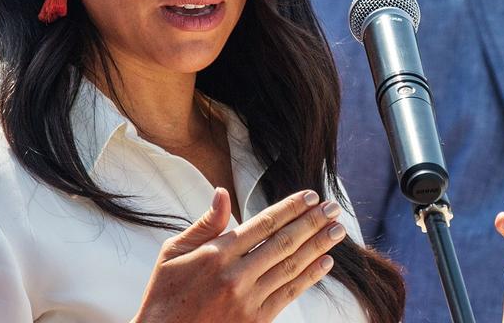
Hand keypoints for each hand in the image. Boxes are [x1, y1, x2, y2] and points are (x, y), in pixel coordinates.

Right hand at [132, 187, 347, 322]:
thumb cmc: (166, 294)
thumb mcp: (174, 252)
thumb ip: (205, 224)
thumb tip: (222, 193)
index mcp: (216, 253)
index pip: (263, 224)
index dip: (290, 208)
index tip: (309, 196)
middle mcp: (235, 274)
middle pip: (283, 242)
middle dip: (312, 222)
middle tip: (333, 207)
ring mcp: (247, 299)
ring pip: (291, 266)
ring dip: (318, 246)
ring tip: (337, 230)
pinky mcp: (255, 321)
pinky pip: (289, 294)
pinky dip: (309, 277)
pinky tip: (324, 262)